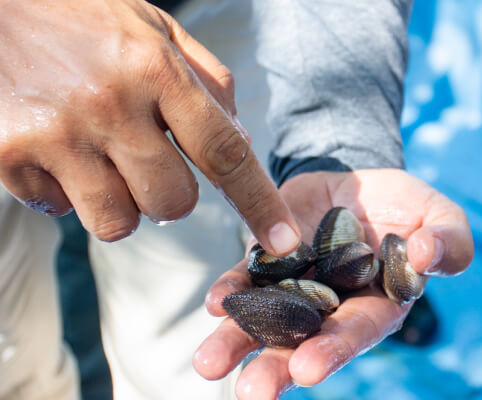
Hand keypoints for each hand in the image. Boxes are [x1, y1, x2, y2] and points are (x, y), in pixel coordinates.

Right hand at [0, 0, 299, 254]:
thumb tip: (241, 138)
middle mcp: (108, 104)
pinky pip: (61, 211)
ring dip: (120, 202)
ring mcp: (56, 134)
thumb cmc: (76, 15)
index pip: (224, 151)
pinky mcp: (8, 157)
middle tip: (146, 159)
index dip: (259, 202)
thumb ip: (205, 80)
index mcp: (153, 68)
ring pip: (119, 222)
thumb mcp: (151, 26)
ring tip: (99, 158)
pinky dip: (67, 192)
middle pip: (174, 202)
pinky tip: (55, 150)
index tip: (283, 240)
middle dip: (171, 195)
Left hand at [194, 169, 473, 398]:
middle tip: (252, 393)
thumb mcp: (438, 214)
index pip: (357, 332)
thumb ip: (450, 239)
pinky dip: (229, 292)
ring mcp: (294, 286)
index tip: (307, 368)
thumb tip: (426, 254)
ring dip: (236, 342)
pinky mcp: (267, 260)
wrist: (358, 179)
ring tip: (209, 365)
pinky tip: (214, 302)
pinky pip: (245, 280)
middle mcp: (331, 307)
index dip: (335, 349)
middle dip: (276, 367)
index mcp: (377, 305)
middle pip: (303, 343)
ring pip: (264, 321)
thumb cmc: (405, 206)